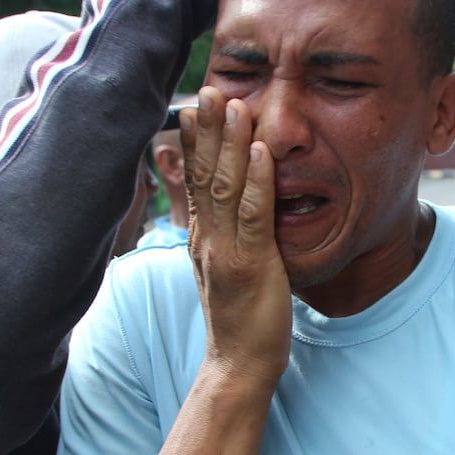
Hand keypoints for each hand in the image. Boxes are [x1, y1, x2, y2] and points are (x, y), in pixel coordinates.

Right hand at [182, 88, 291, 389]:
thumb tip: (228, 213)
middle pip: (204, 174)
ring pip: (225, 186)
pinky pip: (254, 214)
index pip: (194, 182)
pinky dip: (258, 179)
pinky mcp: (252, 264)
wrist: (238, 365)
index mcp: (202, 239)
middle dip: (206, 129)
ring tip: (232, 103)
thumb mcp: (226, 270)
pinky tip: (262, 149)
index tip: (192, 107)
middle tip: (207, 89)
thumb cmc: (241, 320)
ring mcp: (227, 250)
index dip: (193, 143)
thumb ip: (225, 239)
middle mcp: (208, 239)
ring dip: (230, 142)